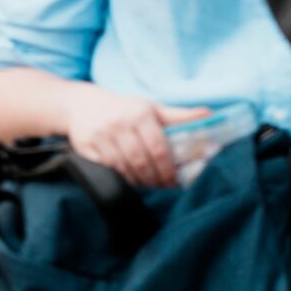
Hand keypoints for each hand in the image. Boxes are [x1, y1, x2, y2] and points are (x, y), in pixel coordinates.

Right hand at [63, 84, 208, 187]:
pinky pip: (105, 169)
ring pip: (123, 167)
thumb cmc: (123, 109)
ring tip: (145, 185)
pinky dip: (117, 178)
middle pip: (141, 161)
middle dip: (153, 179)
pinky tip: (125, 180)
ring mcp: (100, 134)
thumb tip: (210, 115)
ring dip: (137, 181)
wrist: (80, 104)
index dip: (168, 169)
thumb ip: (179, 116)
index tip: (173, 181)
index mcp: (139, 113)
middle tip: (160, 187)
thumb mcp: (150, 108)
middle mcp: (119, 122)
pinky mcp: (84, 145)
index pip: (159, 148)